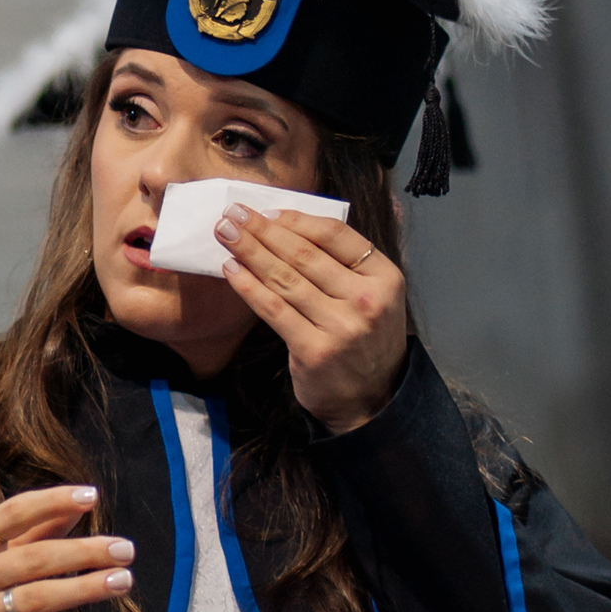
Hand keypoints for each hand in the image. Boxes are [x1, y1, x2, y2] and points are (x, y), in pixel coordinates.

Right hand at [0, 485, 135, 611]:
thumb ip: (37, 532)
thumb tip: (81, 503)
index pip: (13, 514)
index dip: (53, 501)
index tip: (91, 496)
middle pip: (34, 558)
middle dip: (85, 551)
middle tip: (125, 550)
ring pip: (36, 599)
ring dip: (85, 587)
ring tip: (122, 581)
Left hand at [215, 204, 408, 433]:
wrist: (372, 399)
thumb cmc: (364, 340)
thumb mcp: (373, 296)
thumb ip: (343, 264)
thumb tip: (287, 225)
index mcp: (385, 277)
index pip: (335, 235)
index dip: (296, 220)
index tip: (267, 212)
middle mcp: (366, 300)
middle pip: (304, 254)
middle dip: (263, 230)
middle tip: (233, 212)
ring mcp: (341, 327)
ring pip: (285, 278)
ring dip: (249, 251)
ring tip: (225, 233)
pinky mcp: (313, 351)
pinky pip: (273, 309)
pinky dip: (249, 286)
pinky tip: (231, 269)